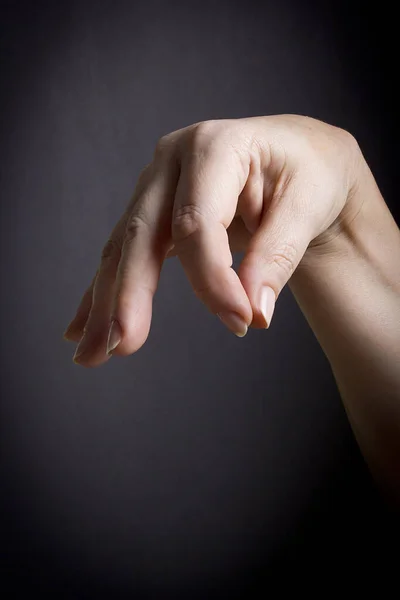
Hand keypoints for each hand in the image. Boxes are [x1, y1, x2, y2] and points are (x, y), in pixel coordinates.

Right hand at [64, 114, 359, 366]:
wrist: (298, 155)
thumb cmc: (308, 173)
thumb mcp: (308, 205)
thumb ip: (278, 256)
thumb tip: (254, 312)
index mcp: (215, 146)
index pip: (198, 222)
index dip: (212, 278)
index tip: (241, 323)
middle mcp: (174, 160)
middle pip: (142, 232)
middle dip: (129, 294)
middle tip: (121, 345)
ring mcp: (157, 184)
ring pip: (123, 248)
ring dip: (106, 304)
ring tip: (91, 354)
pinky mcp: (154, 210)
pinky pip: (123, 253)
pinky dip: (104, 292)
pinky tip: (83, 328)